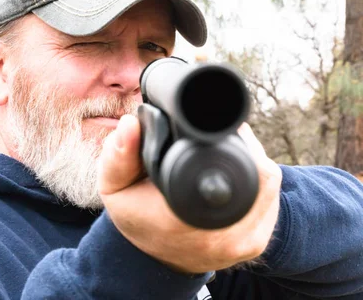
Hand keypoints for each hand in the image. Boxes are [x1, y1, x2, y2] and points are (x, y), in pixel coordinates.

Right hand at [97, 115, 281, 273]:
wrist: (154, 263)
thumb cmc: (137, 219)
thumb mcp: (115, 188)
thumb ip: (118, 156)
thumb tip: (131, 124)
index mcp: (186, 219)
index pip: (229, 162)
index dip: (229, 137)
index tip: (209, 130)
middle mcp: (222, 235)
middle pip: (257, 167)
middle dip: (241, 145)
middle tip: (214, 142)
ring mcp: (245, 243)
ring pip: (269, 181)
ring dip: (252, 162)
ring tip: (222, 159)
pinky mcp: (256, 245)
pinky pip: (271, 200)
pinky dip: (257, 183)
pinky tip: (234, 179)